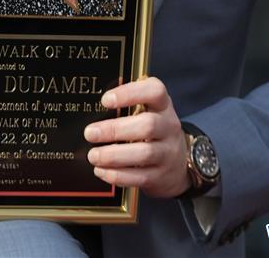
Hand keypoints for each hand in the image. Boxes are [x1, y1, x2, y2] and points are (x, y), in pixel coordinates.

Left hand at [84, 77, 188, 198]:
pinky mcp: (161, 176)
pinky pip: (140, 177)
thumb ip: (129, 103)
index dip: (130, 93)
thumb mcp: (149, 110)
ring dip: (114, 155)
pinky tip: (101, 171)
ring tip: (93, 155)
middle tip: (90, 133)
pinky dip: (118, 175)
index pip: (154, 91)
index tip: (105, 100)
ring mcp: (168, 153)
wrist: (178, 162)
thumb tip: (94, 103)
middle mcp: (169, 127)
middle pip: (147, 125)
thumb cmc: (154, 129)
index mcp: (163, 105)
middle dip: (114, 129)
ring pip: (144, 154)